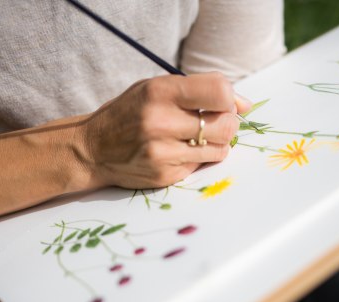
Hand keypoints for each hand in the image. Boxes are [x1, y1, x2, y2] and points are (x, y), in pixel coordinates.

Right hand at [75, 72, 251, 188]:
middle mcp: (161, 122)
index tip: (226, 103)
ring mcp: (162, 152)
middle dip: (230, 123)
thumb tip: (245, 104)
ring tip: (198, 136)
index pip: (220, 91)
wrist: (93, 149)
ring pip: (220, 149)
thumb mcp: (157, 88)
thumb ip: (200, 90)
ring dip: (217, 143)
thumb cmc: (131, 113)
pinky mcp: (164, 176)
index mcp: (160, 92)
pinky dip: (198, 158)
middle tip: (218, 121)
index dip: (231, 98)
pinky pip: (201, 166)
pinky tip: (179, 151)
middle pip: (226, 124)